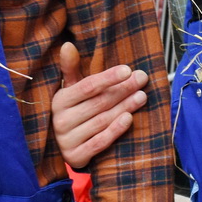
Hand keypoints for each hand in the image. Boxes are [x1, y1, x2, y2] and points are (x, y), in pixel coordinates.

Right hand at [53, 41, 147, 168]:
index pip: (87, 86)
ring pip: (102, 121)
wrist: (62, 147)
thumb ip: (71, 68)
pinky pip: (100, 142)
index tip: (128, 70)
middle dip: (122, 90)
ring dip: (124, 107)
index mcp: (59, 100)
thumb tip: (67, 45)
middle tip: (142, 79)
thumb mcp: (70, 90)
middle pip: (98, 102)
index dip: (108, 78)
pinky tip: (129, 119)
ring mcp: (67, 140)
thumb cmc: (72, 112)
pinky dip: (115, 130)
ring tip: (142, 96)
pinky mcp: (76, 157)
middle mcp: (61, 120)